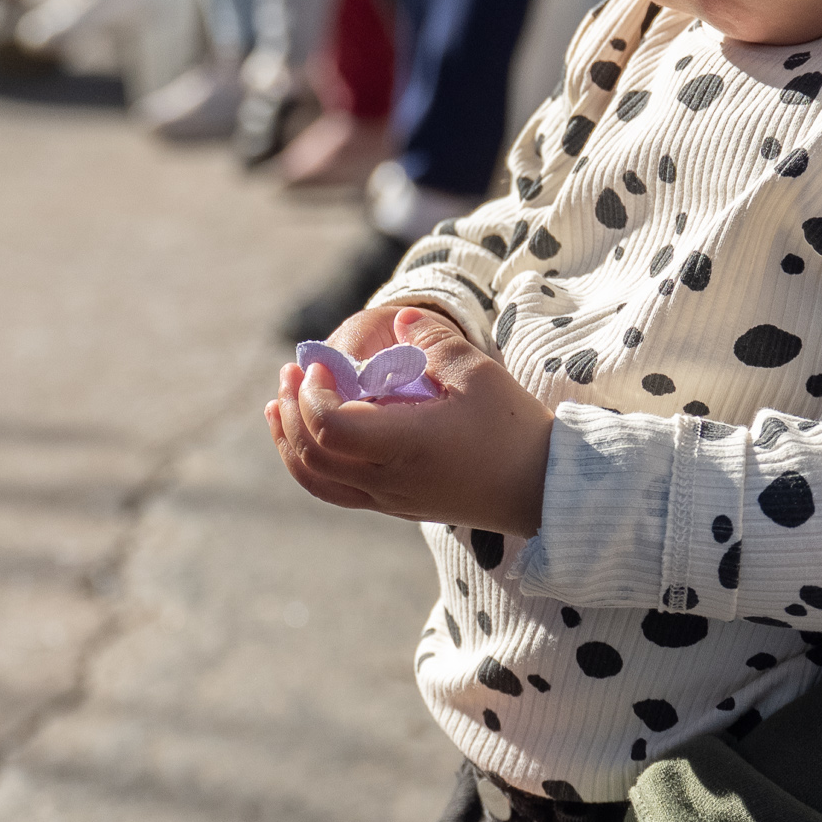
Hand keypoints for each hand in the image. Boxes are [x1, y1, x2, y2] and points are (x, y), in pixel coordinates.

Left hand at [265, 308, 550, 534]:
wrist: (539, 488)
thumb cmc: (513, 428)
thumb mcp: (479, 373)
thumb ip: (433, 339)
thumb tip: (398, 317)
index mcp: (406, 447)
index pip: (331, 428)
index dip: (313, 394)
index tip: (320, 364)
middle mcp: (389, 481)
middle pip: (313, 455)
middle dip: (292, 410)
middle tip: (291, 370)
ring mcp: (388, 499)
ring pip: (316, 479)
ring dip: (290, 440)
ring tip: (281, 403)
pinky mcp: (393, 505)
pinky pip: (333, 490)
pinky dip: (308, 463)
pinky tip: (306, 436)